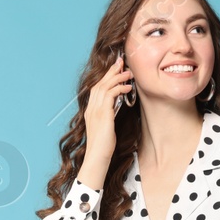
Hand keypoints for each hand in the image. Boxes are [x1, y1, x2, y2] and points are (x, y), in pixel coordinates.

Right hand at [81, 52, 133, 171]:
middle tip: (122, 61)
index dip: (106, 76)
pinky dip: (119, 89)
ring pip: (104, 86)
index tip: (115, 68)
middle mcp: (91, 108)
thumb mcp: (105, 126)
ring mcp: (95, 111)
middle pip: (99, 83)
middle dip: (111, 71)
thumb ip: (108, 114)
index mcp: (90, 110)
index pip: (97, 87)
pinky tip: (128, 88)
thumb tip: (115, 105)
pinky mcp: (103, 115)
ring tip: (129, 73)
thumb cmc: (103, 146)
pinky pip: (110, 96)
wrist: (97, 157)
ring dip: (117, 77)